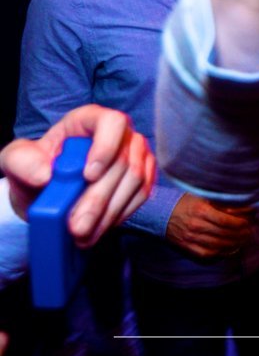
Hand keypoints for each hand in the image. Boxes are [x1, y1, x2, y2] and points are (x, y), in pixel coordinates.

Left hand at [0, 104, 154, 247]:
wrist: (47, 189)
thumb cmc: (36, 167)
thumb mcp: (16, 160)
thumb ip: (23, 162)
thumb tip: (45, 176)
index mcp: (90, 120)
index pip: (112, 123)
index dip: (106, 147)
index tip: (88, 176)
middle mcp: (121, 134)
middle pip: (123, 161)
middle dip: (99, 199)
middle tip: (77, 227)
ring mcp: (137, 154)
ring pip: (135, 181)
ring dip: (109, 213)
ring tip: (83, 235)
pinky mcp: (144, 176)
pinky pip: (141, 195)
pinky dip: (120, 214)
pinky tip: (99, 227)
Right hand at [166, 193, 253, 259]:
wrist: (160, 213)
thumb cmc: (184, 202)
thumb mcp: (201, 195)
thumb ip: (218, 200)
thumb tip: (240, 202)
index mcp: (201, 210)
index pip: (225, 220)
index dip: (239, 223)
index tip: (248, 221)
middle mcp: (196, 225)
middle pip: (224, 234)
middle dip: (240, 234)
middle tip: (250, 231)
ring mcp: (191, 238)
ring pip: (218, 245)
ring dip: (234, 244)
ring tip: (244, 240)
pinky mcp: (187, 247)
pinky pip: (208, 254)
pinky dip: (221, 253)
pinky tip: (231, 249)